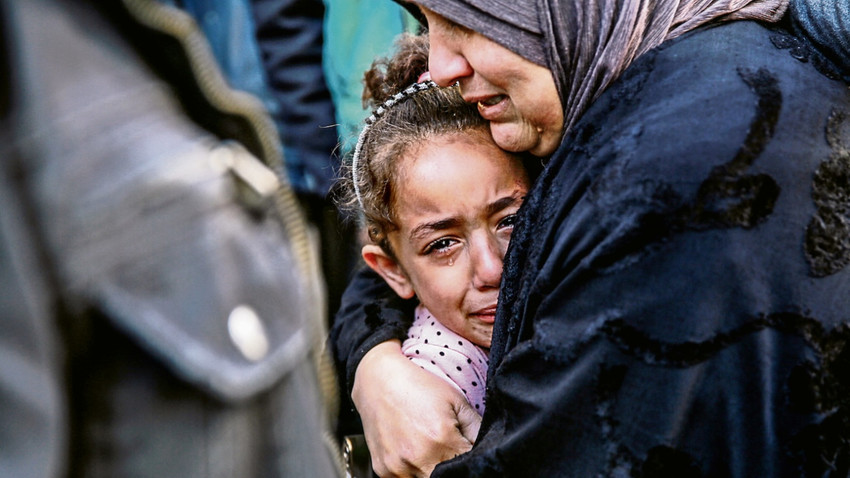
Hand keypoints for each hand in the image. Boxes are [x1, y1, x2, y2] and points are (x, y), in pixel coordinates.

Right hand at [352, 340, 480, 476]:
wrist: (378, 380)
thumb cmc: (419, 386)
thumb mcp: (456, 401)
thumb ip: (478, 430)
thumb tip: (490, 450)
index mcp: (441, 439)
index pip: (468, 466)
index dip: (470, 458)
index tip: (466, 448)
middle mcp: (418, 458)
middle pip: (448, 477)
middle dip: (453, 466)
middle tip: (450, 449)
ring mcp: (398, 467)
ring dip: (433, 470)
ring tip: (431, 448)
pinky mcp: (383, 471)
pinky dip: (414, 471)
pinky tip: (414, 451)